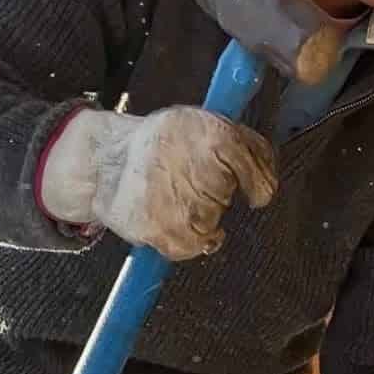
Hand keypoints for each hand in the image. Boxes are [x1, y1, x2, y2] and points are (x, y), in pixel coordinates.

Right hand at [39, 105, 276, 259]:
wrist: (107, 159)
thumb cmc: (164, 143)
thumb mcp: (209, 125)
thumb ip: (250, 149)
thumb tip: (266, 189)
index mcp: (214, 138)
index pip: (258, 177)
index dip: (256, 184)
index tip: (250, 188)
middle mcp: (197, 170)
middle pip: (227, 200)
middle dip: (216, 195)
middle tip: (189, 179)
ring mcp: (177, 204)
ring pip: (210, 228)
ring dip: (199, 218)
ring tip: (174, 195)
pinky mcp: (158, 230)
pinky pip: (190, 247)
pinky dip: (185, 239)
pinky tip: (170, 217)